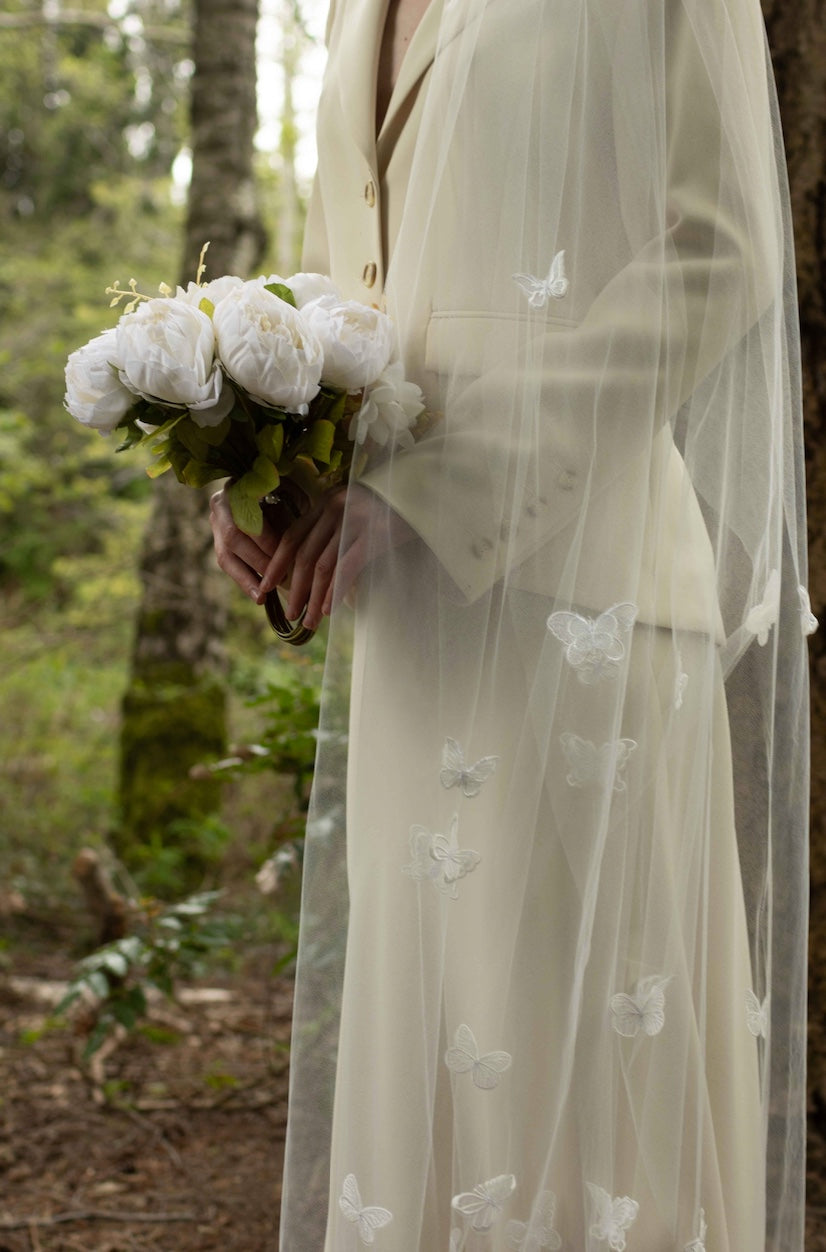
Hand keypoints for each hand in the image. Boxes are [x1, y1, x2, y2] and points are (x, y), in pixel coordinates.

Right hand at [209, 485, 282, 601]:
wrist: (265, 488)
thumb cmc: (284, 490)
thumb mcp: (289, 491)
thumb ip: (292, 505)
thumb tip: (305, 528)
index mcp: (238, 486)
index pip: (247, 515)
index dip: (266, 537)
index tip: (287, 553)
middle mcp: (220, 504)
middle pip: (233, 537)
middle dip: (258, 559)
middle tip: (282, 576)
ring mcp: (215, 524)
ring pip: (225, 555)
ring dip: (247, 577)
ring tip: (263, 596)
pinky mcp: (218, 542)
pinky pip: (227, 565)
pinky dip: (244, 581)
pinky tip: (259, 597)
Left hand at [258, 483, 416, 630]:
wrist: (423, 495)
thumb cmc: (388, 510)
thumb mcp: (354, 511)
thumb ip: (332, 530)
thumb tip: (313, 570)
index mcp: (325, 503)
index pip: (292, 536)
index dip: (277, 564)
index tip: (266, 587)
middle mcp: (335, 509)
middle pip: (305, 555)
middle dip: (295, 589)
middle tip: (290, 614)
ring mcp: (354, 521)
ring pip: (324, 566)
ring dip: (314, 598)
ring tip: (309, 621)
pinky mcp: (373, 535)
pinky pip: (347, 569)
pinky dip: (335, 591)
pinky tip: (329, 609)